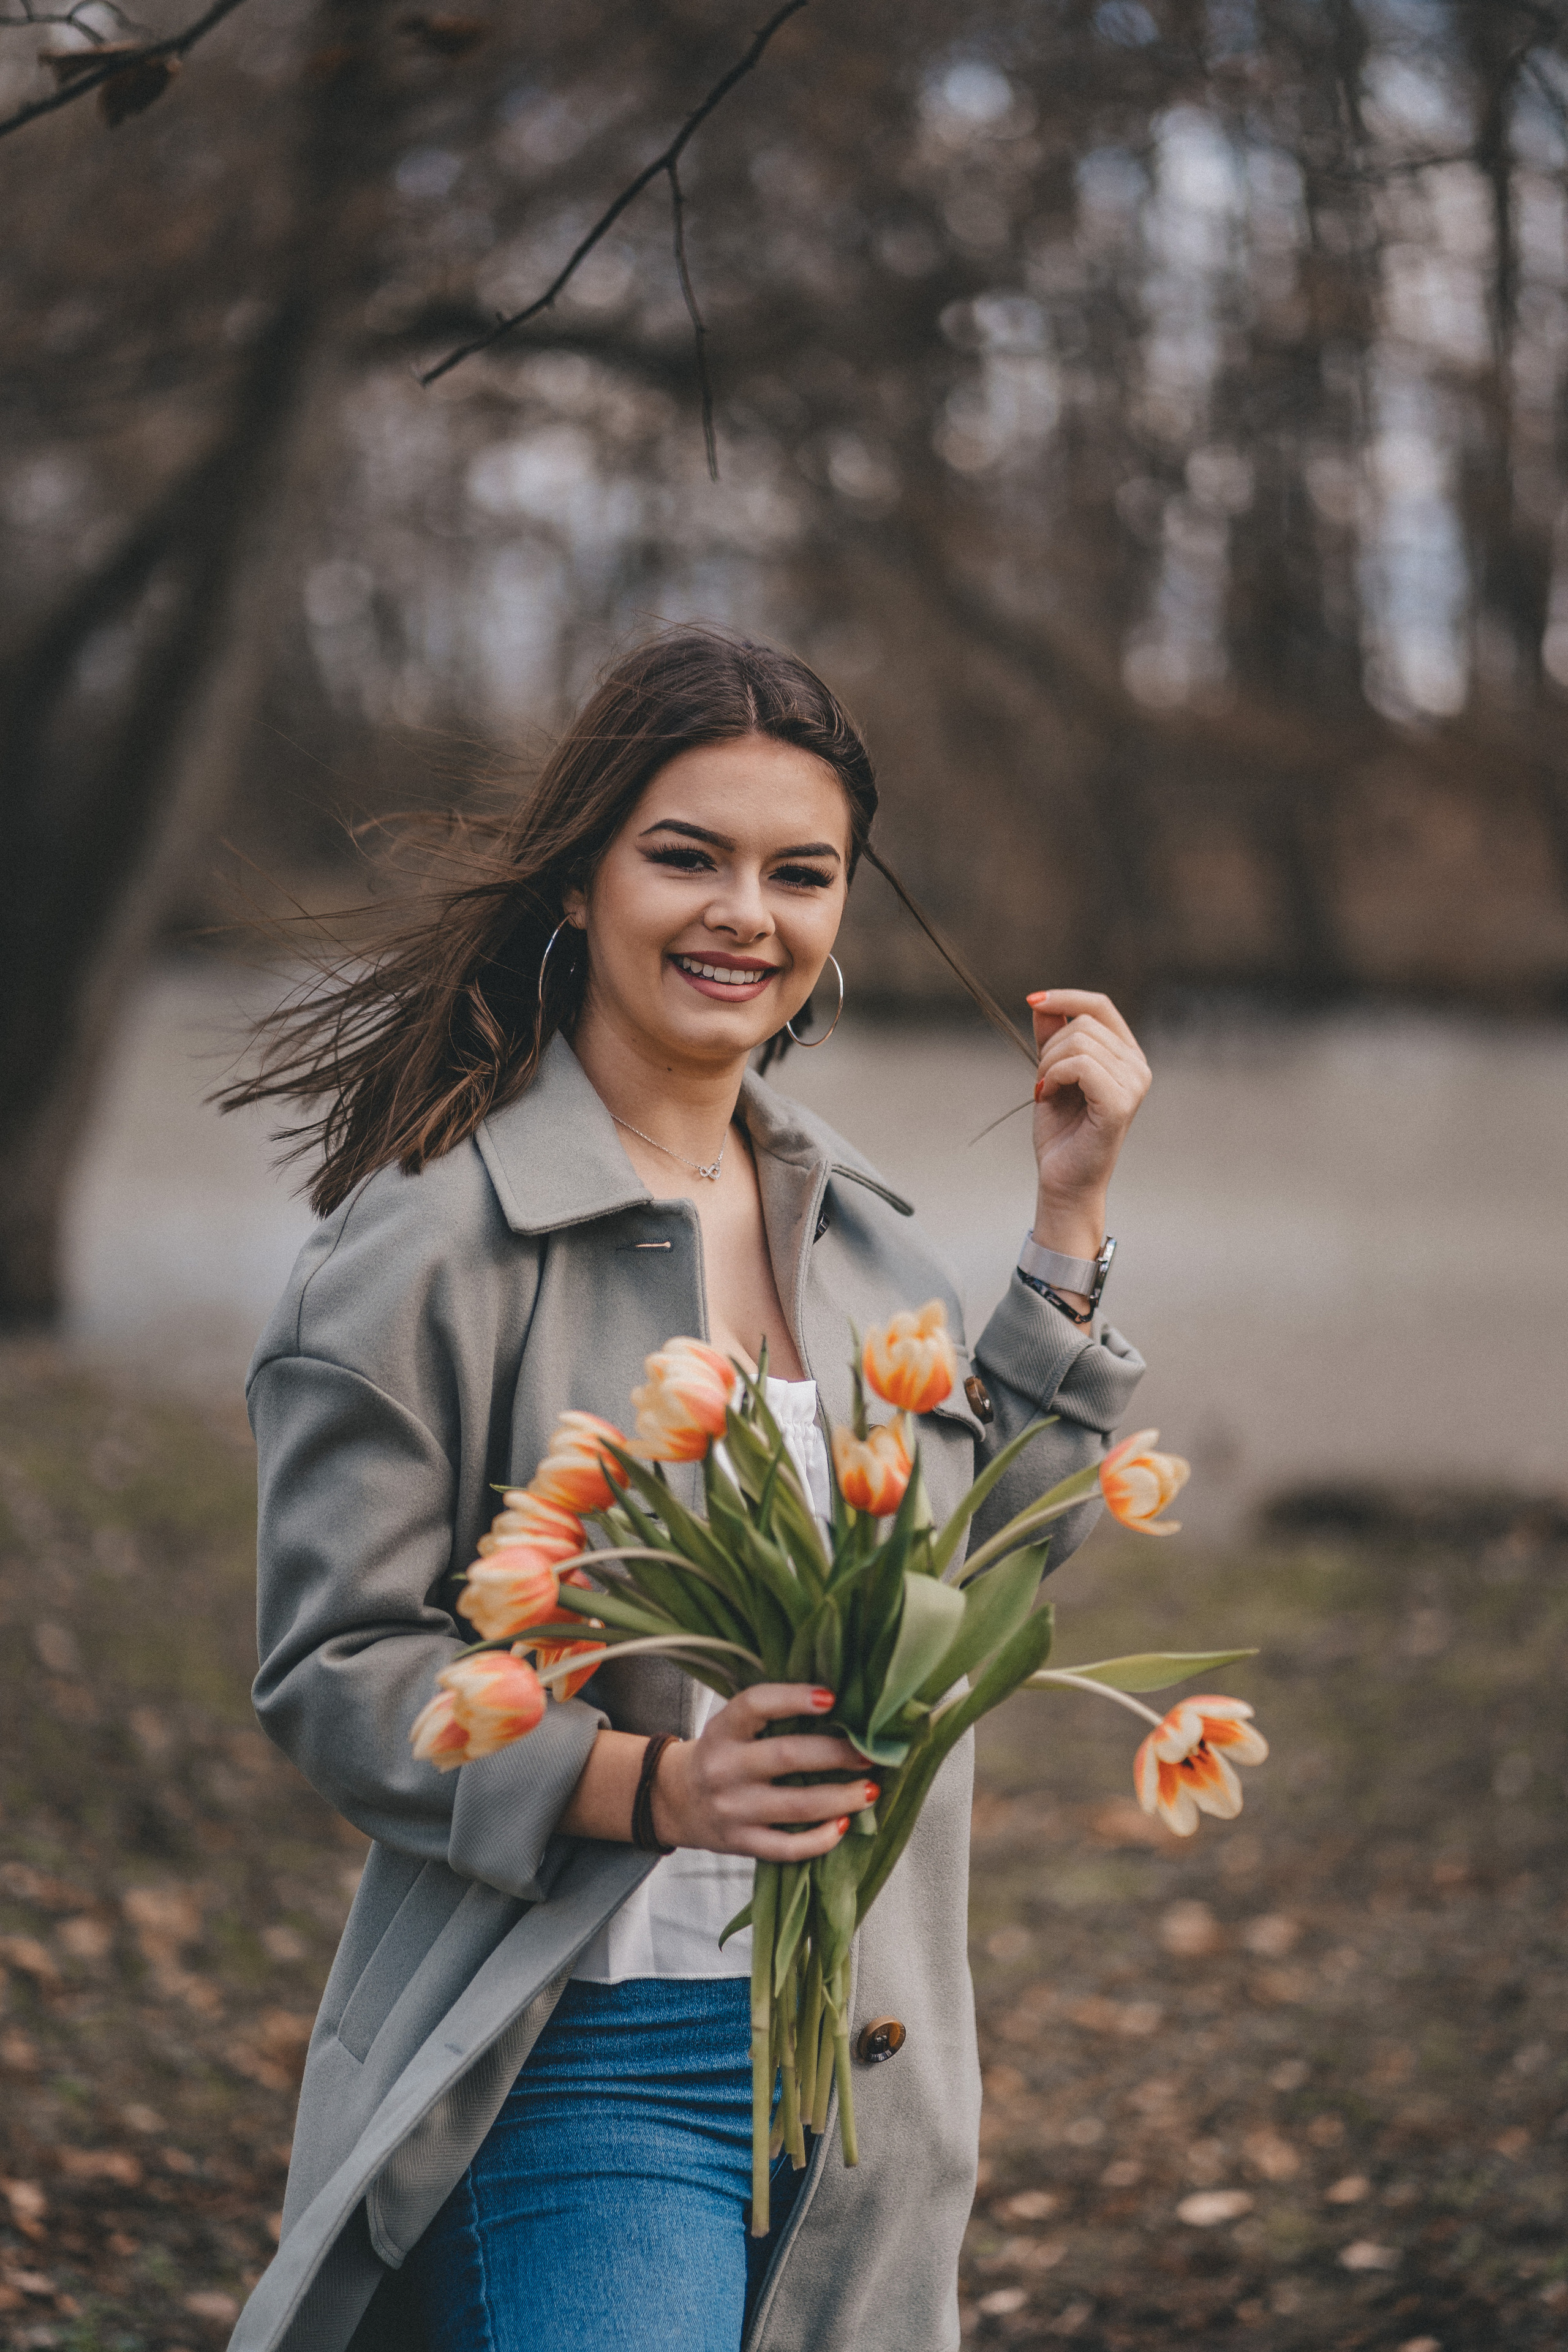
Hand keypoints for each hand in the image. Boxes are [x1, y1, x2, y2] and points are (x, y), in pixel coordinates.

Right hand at [651, 1684, 877, 1860]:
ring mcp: (733, 1810)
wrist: (674, 1801)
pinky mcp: (742, 1843)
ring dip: (842, 1798)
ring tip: (871, 1789)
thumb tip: (836, 1704)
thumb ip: (770, 1716)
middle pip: (788, 1757)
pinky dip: (821, 1840)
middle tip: (870, 1753)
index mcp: (723, 1731)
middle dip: (837, 1754)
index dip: (794, 1698)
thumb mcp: (730, 1726)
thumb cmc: (720, 1755)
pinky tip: (843, 1825)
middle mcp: (725, 1769)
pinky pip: (787, 1847)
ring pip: (797, 1806)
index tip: (832, 1697)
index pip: (755, 1705)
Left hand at [1027, 988, 1150, 1260]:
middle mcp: (1137, 1066)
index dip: (1066, 997)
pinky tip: (1047, 1096)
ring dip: (1048, 1065)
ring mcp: (1134, 1084)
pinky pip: (1080, 1065)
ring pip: (1078, 1043)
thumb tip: (1041, 1002)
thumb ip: (1051, 1037)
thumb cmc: (1062, 1130)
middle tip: (1043, 1080)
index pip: (1100, 1006)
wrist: (1063, 1179)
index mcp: (1126, 1055)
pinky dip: (1054, 1076)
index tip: (1032, 1000)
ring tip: (1047, 1091)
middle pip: (1083, 1023)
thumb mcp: (1051, 1072)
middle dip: (1049, 1047)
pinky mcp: (1120, 1103)